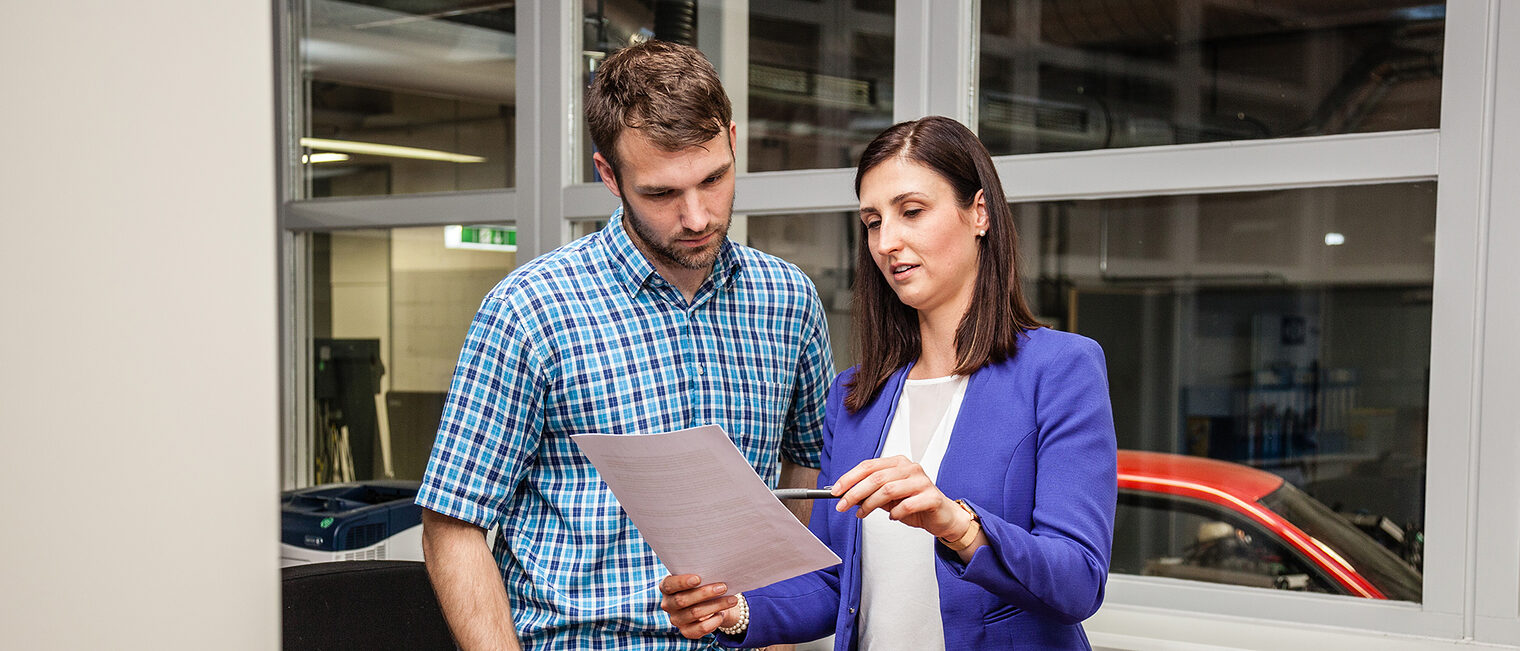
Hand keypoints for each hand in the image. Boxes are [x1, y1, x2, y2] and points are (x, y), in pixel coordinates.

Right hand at [658, 574, 738, 639]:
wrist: (706, 602)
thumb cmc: (701, 584)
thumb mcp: (699, 577)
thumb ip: (701, 574)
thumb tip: (717, 570)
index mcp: (666, 588)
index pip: (669, 585)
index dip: (682, 582)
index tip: (698, 578)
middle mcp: (668, 605)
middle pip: (682, 600)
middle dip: (705, 593)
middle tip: (723, 587)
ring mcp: (676, 620)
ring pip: (695, 613)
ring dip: (716, 605)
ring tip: (732, 599)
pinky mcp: (686, 631)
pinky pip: (700, 629)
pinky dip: (714, 621)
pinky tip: (722, 614)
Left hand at [832, 455, 969, 539]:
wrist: (942, 516)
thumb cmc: (914, 503)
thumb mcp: (888, 498)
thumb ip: (870, 493)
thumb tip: (846, 495)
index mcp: (897, 463)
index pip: (868, 466)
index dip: (849, 478)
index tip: (835, 490)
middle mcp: (910, 468)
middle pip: (876, 477)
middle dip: (855, 493)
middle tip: (842, 506)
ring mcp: (922, 481)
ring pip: (889, 489)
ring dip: (871, 504)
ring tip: (863, 514)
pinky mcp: (932, 497)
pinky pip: (908, 504)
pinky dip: (896, 513)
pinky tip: (893, 517)